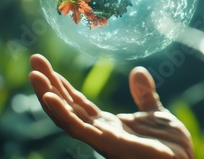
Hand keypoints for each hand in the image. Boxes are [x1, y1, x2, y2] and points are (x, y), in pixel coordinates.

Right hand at [29, 54, 193, 158]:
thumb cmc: (170, 144)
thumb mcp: (155, 112)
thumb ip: (145, 94)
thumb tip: (138, 71)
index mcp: (108, 124)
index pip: (78, 103)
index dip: (62, 85)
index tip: (48, 67)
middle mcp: (99, 131)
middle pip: (67, 106)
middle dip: (49, 84)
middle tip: (34, 60)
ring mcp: (101, 139)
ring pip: (66, 117)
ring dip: (48, 96)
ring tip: (34, 75)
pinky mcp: (108, 144)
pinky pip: (78, 129)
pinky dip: (62, 113)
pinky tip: (49, 97)